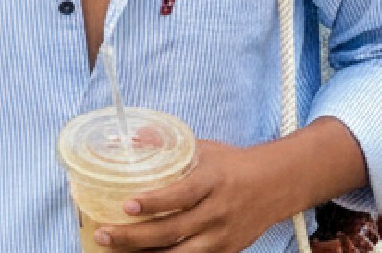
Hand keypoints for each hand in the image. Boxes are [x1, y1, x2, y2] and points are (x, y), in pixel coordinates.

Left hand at [93, 139, 295, 251]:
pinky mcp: (226, 252)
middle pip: (173, 231)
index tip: (126, 204)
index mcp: (213, 181)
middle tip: (105, 233)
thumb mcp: (205, 148)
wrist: (277, 184)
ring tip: (116, 250)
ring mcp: (222, 237)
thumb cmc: (235, 164)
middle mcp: (218, 211)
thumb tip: (132, 139)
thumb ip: (170, 147)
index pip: (180, 195)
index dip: (153, 202)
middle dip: (134, 236)